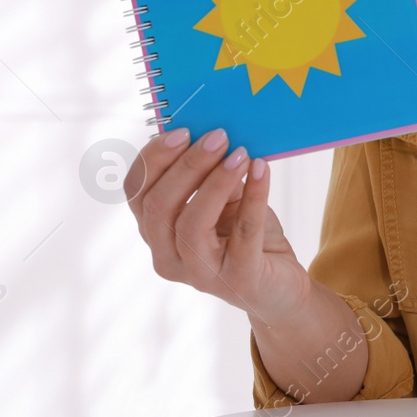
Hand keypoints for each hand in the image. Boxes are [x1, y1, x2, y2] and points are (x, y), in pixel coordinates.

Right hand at [125, 128, 309, 326]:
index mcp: (156, 233)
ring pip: (190, 222)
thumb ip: (209, 173)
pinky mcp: (238, 280)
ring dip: (215, 181)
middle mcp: (167, 258)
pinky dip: (254, 196)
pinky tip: (262, 169)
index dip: (153, 158)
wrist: (280, 286)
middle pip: (159, 205)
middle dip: (188, 164)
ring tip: (240, 153)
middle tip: (219, 136)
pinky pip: (243, 233)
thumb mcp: (223, 200)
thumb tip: (209, 129)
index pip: (136, 192)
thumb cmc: (246, 238)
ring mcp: (200, 274)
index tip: (182, 129)